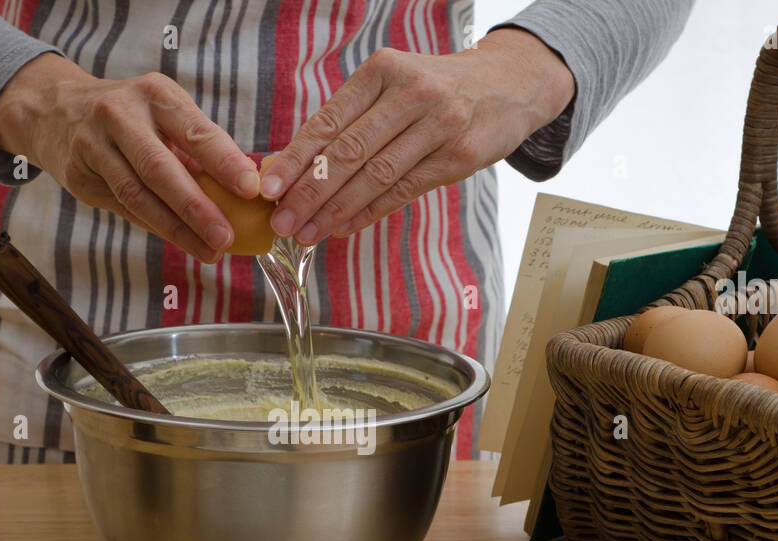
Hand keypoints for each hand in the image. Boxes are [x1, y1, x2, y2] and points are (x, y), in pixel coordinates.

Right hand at [0, 52, 259, 262]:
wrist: (55, 109)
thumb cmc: (132, 117)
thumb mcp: (163, 113)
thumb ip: (197, 148)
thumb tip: (243, 192)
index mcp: (154, 94)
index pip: (193, 130)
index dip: (223, 161)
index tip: (251, 188)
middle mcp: (119, 114)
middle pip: (160, 169)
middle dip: (196, 208)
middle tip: (226, 238)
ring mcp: (92, 145)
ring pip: (137, 196)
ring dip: (176, 229)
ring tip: (209, 251)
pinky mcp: (77, 176)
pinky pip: (123, 208)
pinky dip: (154, 226)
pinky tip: (180, 240)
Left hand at [260, 28, 574, 244]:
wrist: (508, 84)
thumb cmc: (437, 88)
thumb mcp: (394, 85)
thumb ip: (352, 119)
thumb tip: (295, 165)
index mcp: (383, 70)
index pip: (330, 120)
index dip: (296, 158)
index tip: (268, 187)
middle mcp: (412, 93)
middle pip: (350, 152)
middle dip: (310, 192)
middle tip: (282, 221)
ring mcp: (439, 125)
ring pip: (376, 175)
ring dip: (336, 210)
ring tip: (307, 232)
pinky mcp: (459, 156)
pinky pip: (405, 190)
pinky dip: (370, 212)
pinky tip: (344, 227)